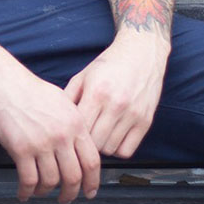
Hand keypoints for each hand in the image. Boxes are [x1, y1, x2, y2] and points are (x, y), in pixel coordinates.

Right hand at [0, 74, 99, 203]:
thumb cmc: (28, 89)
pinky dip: (27, 191)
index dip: (92, 181)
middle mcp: (61, 135)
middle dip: (71, 193)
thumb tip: (79, 145)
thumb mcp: (62, 101)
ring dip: (46, 192)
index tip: (89, 190)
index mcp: (75, 123)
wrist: (3, 83)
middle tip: (67, 198)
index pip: (92, 161)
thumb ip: (74, 124)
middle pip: (74, 176)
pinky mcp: (21, 149)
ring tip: (41, 192)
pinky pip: (28, 179)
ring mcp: (41, 143)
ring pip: (51, 181)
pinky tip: (24, 192)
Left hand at [64, 38, 166, 158]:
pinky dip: (118, 148)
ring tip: (100, 133)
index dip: (74, 133)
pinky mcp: (145, 121)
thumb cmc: (109, 64)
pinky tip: (114, 135)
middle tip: (86, 133)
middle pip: (95, 143)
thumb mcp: (83, 76)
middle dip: (87, 141)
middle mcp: (116, 104)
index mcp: (97, 92)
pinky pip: (127, 150)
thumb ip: (68, 98)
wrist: (141, 52)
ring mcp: (133, 114)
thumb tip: (58, 122)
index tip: (72, 130)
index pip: (81, 129)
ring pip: (110, 149)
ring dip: (102, 145)